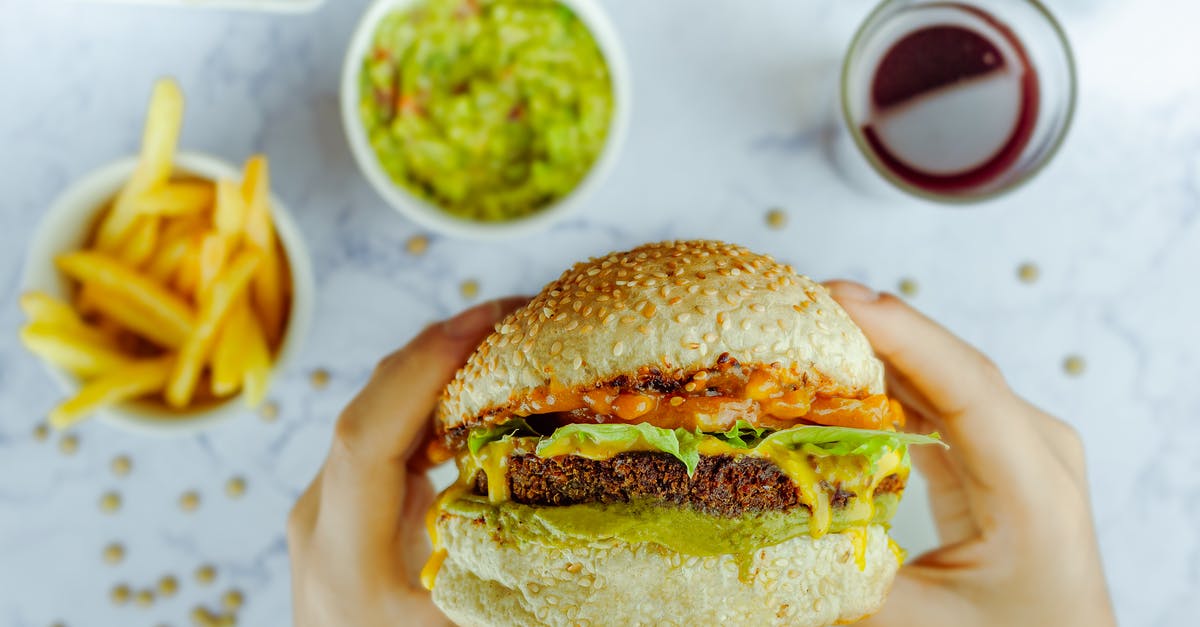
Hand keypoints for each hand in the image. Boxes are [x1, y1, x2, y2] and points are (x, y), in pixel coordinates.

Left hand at [287, 298, 526, 626]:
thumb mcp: (460, 623)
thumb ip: (509, 566)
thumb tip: (596, 504)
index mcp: (344, 556)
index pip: (365, 437)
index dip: (421, 370)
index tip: (488, 323)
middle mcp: (322, 519)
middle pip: (371, 407)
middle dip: (443, 347)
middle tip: (523, 312)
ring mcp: (330, 506)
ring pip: (379, 411)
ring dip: (441, 365)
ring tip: (513, 333)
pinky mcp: (348, 504)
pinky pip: (388, 433)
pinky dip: (434, 400)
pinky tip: (484, 386)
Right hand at [825, 282, 1115, 626]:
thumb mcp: (928, 623)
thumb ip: (845, 580)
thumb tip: (761, 537)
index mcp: (1035, 488)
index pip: (966, 387)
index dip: (902, 335)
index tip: (839, 298)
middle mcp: (1037, 451)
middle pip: (952, 367)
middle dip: (877, 326)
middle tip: (802, 300)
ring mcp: (1020, 448)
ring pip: (943, 377)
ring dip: (878, 349)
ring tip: (809, 326)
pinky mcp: (995, 456)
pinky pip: (939, 402)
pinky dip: (889, 385)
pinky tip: (844, 376)